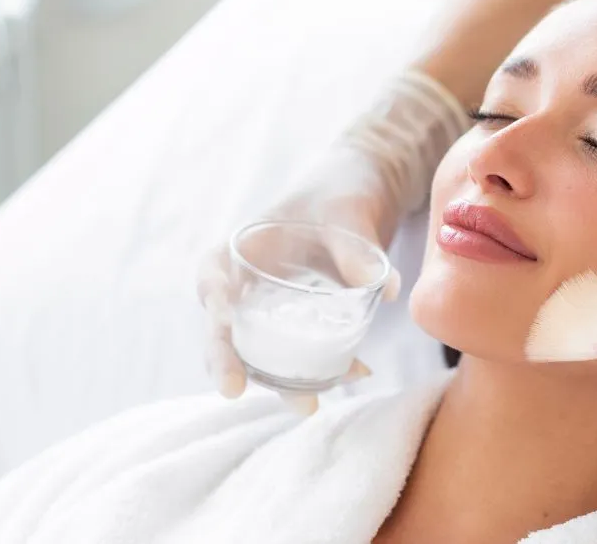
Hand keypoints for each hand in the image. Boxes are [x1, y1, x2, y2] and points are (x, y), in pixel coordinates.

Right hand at [195, 147, 402, 408]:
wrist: (361, 192)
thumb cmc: (339, 192)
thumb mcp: (347, 213)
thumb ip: (357, 250)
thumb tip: (384, 290)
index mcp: (239, 250)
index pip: (212, 281)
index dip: (212, 309)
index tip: (222, 324)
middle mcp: (246, 286)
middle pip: (227, 331)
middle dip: (231, 364)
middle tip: (238, 390)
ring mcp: (272, 309)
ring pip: (263, 352)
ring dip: (283, 380)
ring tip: (309, 404)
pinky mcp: (302, 322)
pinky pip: (304, 351)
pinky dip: (325, 365)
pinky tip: (357, 371)